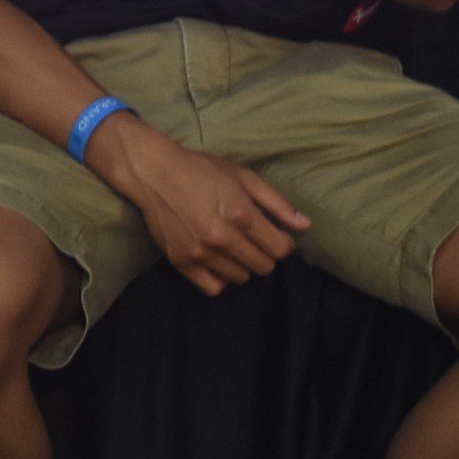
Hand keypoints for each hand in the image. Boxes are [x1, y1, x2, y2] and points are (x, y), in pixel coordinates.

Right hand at [100, 120, 309, 295]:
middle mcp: (223, 238)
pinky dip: (221, 279)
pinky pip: (214, 288)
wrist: (153, 173)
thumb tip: (305, 225)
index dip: (284, 243)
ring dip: (243, 265)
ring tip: (232, 247)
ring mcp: (201, 253)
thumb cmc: (201, 170)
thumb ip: (276, 202)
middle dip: (265, 254)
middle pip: (264, 267)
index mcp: (241, 215)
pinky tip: (218, 262)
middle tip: (252, 240)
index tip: (274, 235)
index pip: (281, 249)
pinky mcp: (182, 262)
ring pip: (242, 278)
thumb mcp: (243, 177)